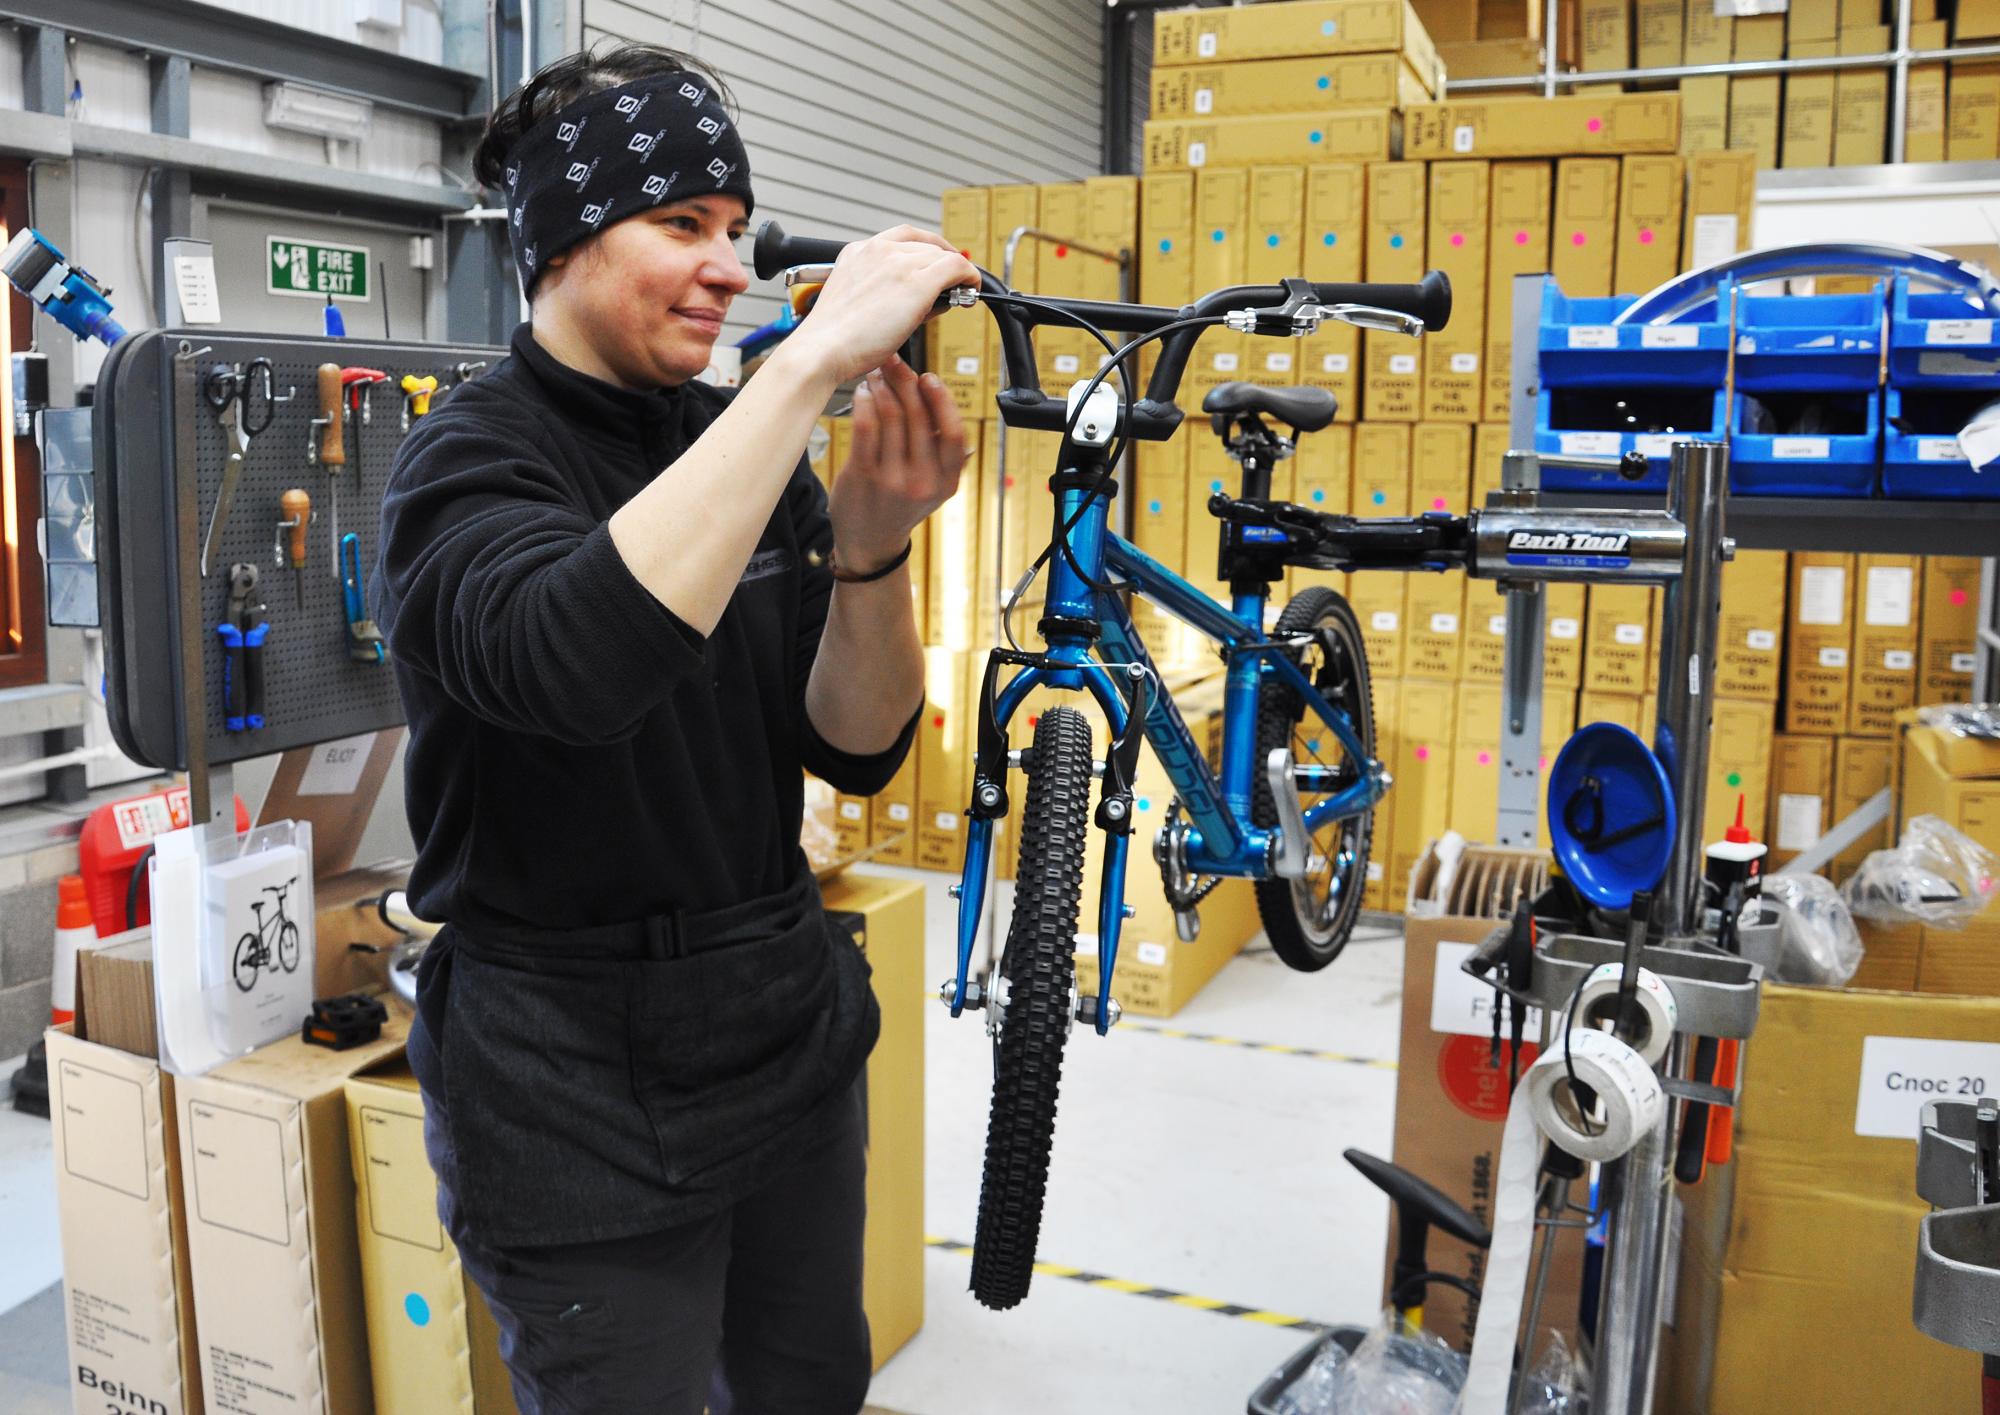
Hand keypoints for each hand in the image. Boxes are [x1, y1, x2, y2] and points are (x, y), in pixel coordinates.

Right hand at [784, 225, 976, 385]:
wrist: (824, 349)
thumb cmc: (835, 338)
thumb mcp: (857, 302)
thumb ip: (885, 292)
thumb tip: (920, 297)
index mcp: (858, 252)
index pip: (903, 238)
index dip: (927, 249)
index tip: (936, 262)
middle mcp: (878, 249)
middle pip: (926, 246)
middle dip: (942, 264)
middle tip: (953, 285)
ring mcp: (898, 262)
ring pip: (943, 255)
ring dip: (956, 272)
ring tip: (961, 292)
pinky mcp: (917, 281)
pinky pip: (956, 267)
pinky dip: (968, 276)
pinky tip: (971, 289)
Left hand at [828, 353, 966, 570]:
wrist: (870, 541)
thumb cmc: (901, 506)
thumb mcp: (934, 487)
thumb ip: (942, 452)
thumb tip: (941, 400)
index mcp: (947, 482)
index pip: (953, 433)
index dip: (942, 400)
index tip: (928, 378)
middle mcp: (923, 482)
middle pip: (919, 417)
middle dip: (906, 382)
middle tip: (895, 363)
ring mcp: (892, 480)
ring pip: (891, 416)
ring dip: (883, 387)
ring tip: (877, 374)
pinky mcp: (863, 476)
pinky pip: (866, 427)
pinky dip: (865, 403)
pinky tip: (863, 393)